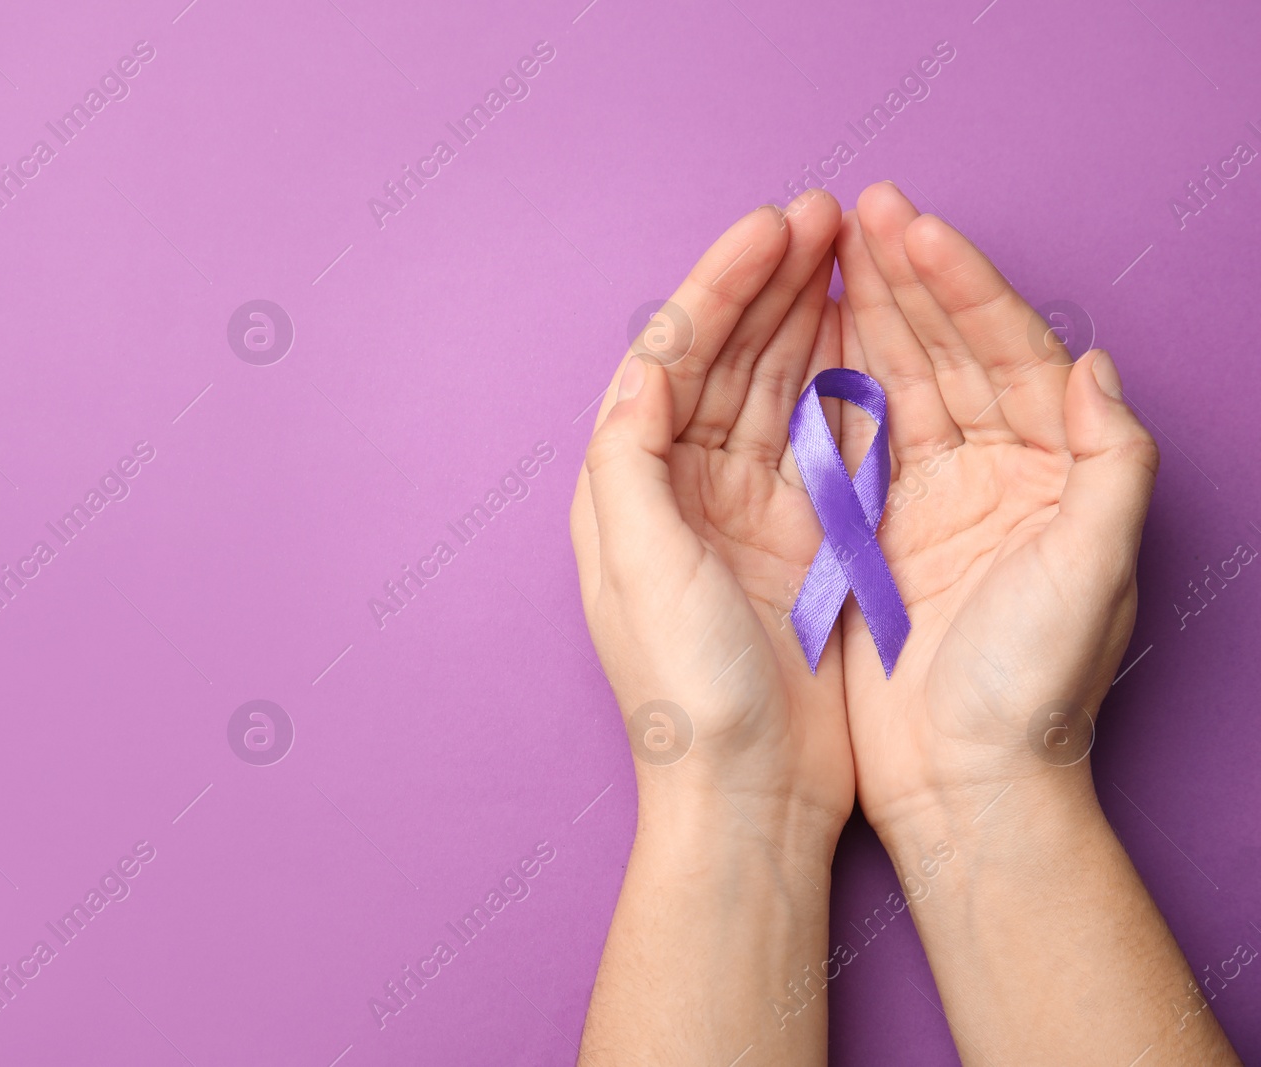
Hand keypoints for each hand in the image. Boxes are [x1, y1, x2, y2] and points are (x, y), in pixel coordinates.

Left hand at [570, 191, 850, 830]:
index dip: (718, 286)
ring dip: (806, 317)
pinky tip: (865, 335)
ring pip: (777, 386)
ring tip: (847, 252)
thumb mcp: (638, 567)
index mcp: (628, 485)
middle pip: (726, 357)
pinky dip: (842, 382)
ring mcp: (744, 508)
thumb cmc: (684, 689)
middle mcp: (680, 486)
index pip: (671, 356)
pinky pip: (823, 437)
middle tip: (825, 216)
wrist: (751, 789)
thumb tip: (643, 362)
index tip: (773, 229)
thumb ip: (628, 458)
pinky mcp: (801, 537)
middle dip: (769, 284)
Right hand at [832, 180, 1159, 834]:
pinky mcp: (871, 531)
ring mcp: (928, 497)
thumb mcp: (1098, 575)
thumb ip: (1113, 464)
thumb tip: (1097, 366)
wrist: (963, 783)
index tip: (910, 226)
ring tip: (822, 248)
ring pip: (891, 380)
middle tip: (856, 210)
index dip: (960, 284)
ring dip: (860, 312)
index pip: (1006, 351)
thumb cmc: (1034, 690)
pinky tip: (800, 336)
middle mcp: (992, 471)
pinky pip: (848, 435)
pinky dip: (826, 381)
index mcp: (1052, 470)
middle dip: (901, 276)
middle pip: (944, 349)